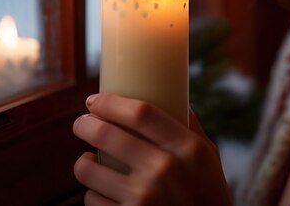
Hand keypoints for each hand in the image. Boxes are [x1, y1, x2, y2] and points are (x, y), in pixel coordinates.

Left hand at [73, 93, 231, 205]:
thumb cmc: (209, 193)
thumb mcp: (208, 156)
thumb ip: (190, 127)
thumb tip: (175, 95)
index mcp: (186, 147)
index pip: (142, 113)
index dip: (111, 102)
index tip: (95, 99)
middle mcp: (164, 169)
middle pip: (108, 135)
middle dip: (85, 125)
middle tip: (81, 122)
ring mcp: (143, 198)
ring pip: (90, 171)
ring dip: (83, 163)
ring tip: (87, 160)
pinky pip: (93, 201)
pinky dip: (92, 194)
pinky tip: (99, 190)